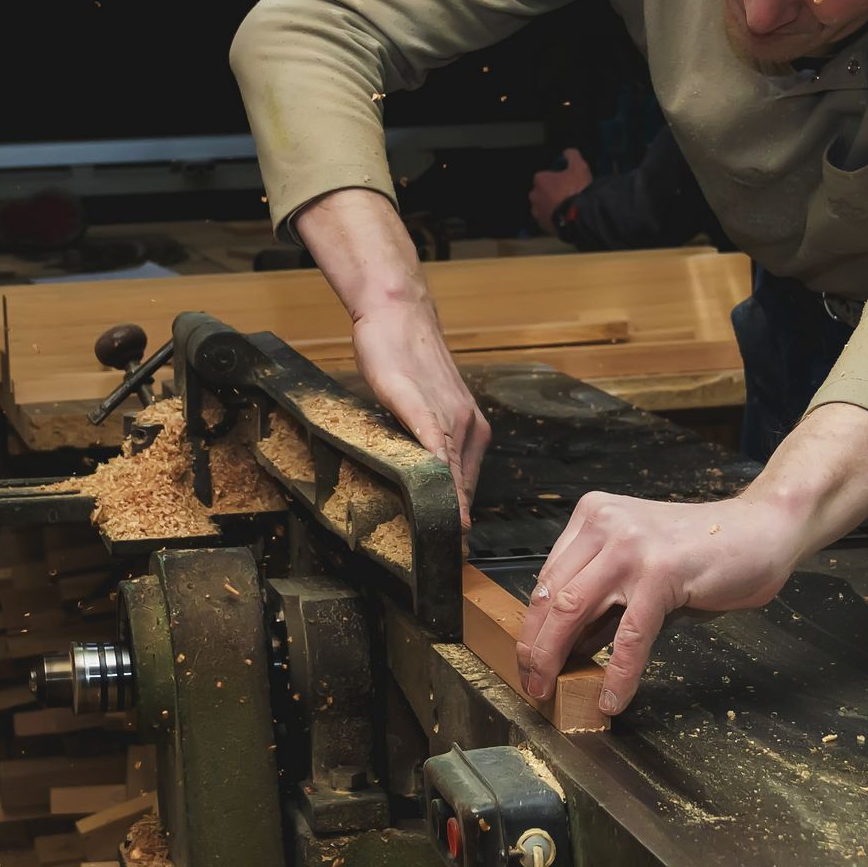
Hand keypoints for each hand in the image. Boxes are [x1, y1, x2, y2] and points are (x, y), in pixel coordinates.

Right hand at [351, 298, 490, 525]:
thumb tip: (423, 473)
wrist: (396, 312)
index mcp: (470, 428)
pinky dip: (438, 473)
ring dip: (451, 507)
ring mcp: (447, 415)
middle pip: (465, 484)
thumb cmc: (405, 356)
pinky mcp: (419, 405)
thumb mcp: (422, 405)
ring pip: (454, 472)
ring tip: (446, 538)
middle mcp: (468, 424)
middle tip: (453, 555)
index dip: (463, 515)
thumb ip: (427, 439)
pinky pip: (433, 446)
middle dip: (458, 519)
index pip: (469, 482)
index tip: (459, 545)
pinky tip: (438, 494)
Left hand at [514, 491, 799, 715]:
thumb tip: (569, 645)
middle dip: (535, 646)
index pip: (548, 576)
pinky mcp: (661, 572)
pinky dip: (618, 672)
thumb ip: (604, 599)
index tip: (528, 658)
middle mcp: (605, 524)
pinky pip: (630, 634)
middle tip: (531, 682)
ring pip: (574, 610)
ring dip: (557, 658)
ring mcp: (632, 546)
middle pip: (552, 594)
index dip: (534, 623)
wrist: (763, 530)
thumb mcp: (640, 569)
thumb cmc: (705, 552)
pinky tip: (612, 697)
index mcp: (594, 517)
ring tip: (553, 690)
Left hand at [527, 148, 592, 232]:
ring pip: (544, 206)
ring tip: (567, 208)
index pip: (545, 176)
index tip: (567, 181)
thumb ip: (572, 156)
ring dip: (552, 206)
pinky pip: (547, 220)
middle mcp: (534, 196)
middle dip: (552, 192)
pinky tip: (565, 217)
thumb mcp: (579, 167)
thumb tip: (568, 153)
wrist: (579, 217)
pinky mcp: (543, 226)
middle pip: (543, 192)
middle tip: (567, 194)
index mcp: (540, 180)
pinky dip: (554, 218)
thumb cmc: (577, 190)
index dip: (557, 178)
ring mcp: (537, 212)